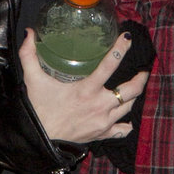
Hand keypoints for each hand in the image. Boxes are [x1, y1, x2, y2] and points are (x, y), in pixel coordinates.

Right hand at [19, 29, 148, 144]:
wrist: (38, 140)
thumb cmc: (38, 109)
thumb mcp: (33, 79)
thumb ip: (29, 55)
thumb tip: (29, 32)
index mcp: (86, 89)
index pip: (110, 65)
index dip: (120, 50)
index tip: (127, 39)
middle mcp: (99, 105)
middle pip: (131, 90)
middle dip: (141, 78)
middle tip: (143, 70)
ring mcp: (103, 121)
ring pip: (130, 107)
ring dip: (134, 96)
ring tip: (135, 87)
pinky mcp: (102, 134)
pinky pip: (123, 129)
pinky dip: (127, 123)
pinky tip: (125, 116)